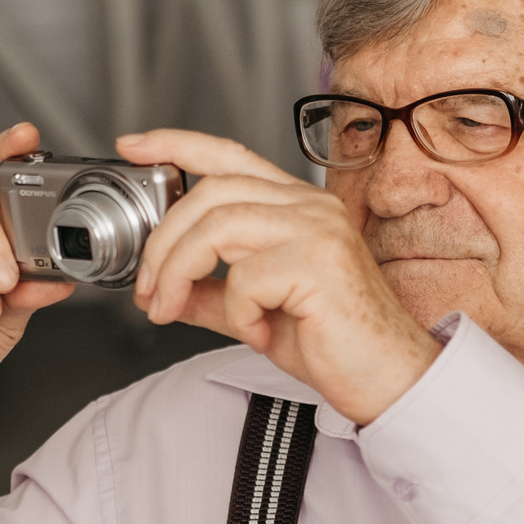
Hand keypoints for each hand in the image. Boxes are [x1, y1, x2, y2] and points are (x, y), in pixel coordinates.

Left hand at [122, 129, 438, 426]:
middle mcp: (311, 207)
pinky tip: (256, 332)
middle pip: (211, 192)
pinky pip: (244, 279)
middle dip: (162, 241)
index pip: (231, 156)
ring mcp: (318, 230)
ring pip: (218, 227)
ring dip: (179, 272)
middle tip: (148, 290)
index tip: (134, 146)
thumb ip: (212, 294)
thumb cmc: (336, 346)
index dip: (178, 144)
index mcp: (298, 206)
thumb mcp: (257, 313)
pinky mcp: (319, 263)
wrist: (389, 380)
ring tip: (172, 310)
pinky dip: (234, 313)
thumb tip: (165, 289)